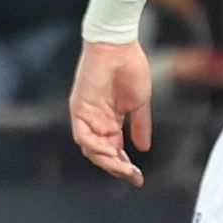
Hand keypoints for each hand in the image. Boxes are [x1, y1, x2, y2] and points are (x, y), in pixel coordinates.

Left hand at [69, 38, 154, 183]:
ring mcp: (87, 115)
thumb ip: (140, 126)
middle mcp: (97, 120)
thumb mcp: (140, 103)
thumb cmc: (130, 67)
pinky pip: (82, 136)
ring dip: (107, 161)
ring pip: (92, 149)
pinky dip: (95, 147)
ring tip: (124, 168)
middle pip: (103, 153)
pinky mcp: (79, 108)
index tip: (138, 177)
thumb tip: (144, 148)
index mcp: (110, 119)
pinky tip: (110, 153)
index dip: (125, 165)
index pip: (114, 149)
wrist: (119, 46)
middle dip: (118, 168)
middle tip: (133, 176)